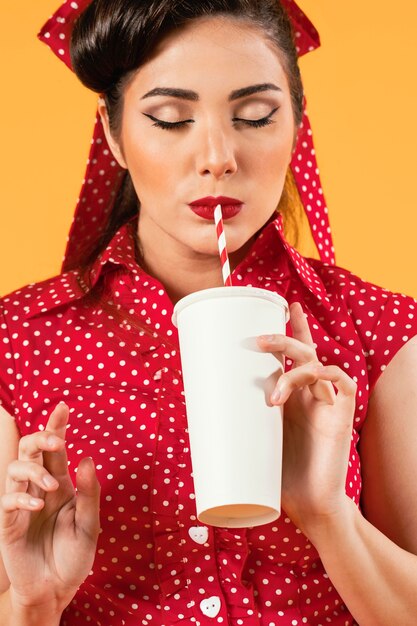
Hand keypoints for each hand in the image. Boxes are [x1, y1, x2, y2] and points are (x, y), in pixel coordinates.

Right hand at [0, 403, 99, 614]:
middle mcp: (39, 488)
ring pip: (15, 469)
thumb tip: (87, 458)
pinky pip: (7, 501)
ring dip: (33, 470)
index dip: (56, 426)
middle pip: (30, 450)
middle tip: (57, 440)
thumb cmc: (74, 556)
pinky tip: (39, 504)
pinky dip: (22, 498)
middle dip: (41, 437)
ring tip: (53, 486)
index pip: (55, 449)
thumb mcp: (90, 524)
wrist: (57, 590)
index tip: (63, 407)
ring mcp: (22, 504)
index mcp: (60, 484)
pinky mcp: (9, 524)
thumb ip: (90, 494)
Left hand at [258, 302, 356, 536]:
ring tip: (270, 393)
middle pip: (303, 349)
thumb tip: (189, 414)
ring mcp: (326, 401)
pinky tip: (288, 394)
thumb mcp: (254, 442)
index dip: (290, 327)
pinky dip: (315, 377)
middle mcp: (310, 393)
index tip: (280, 306)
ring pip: (316, 362)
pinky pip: (340, 381)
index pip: (293, 353)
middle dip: (282, 337)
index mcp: (291, 395)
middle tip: (257, 340)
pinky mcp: (340, 414)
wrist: (309, 507)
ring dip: (291, 367)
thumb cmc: (280, 477)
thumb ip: (236, 424)